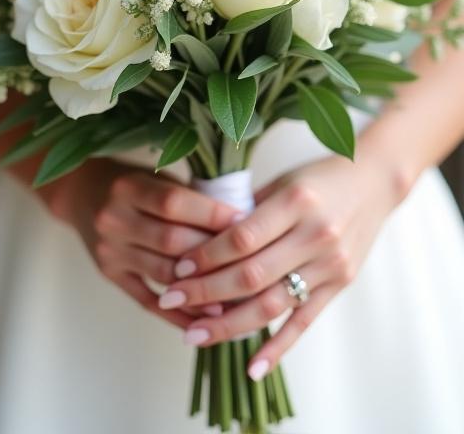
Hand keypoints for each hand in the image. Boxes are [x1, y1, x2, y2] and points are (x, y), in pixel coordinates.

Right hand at [51, 161, 240, 330]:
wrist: (81, 194)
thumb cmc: (132, 182)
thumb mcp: (155, 177)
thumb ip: (190, 198)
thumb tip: (241, 223)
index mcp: (128, 187)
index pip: (175, 203)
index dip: (212, 214)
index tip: (245, 223)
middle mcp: (114, 219)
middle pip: (171, 241)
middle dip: (213, 252)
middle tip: (248, 261)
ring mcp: (110, 251)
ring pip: (163, 273)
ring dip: (201, 288)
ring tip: (237, 298)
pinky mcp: (110, 275)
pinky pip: (147, 300)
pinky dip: (177, 313)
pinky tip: (205, 320)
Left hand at [158, 149, 404, 376]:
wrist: (374, 182)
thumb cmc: (319, 177)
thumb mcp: (282, 181)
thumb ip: (247, 210)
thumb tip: (200, 240)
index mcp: (296, 201)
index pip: (241, 238)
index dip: (206, 257)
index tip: (179, 268)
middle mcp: (315, 234)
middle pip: (251, 275)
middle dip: (205, 292)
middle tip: (171, 299)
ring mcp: (330, 263)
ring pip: (272, 304)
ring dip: (229, 325)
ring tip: (194, 335)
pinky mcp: (340, 284)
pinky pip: (303, 321)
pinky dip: (277, 348)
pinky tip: (251, 368)